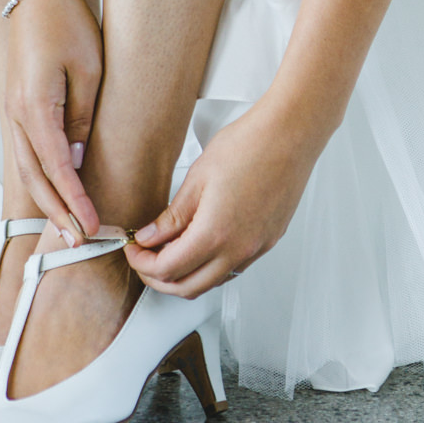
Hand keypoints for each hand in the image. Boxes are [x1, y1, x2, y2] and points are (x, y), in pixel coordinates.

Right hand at [4, 0, 102, 237]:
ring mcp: (14, 111)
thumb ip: (83, 119)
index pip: (56, 168)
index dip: (75, 202)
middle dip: (57, 213)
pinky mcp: (19, 105)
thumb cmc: (67, 24)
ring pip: (27, 168)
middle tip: (80, 243)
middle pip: (35, 177)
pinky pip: (27, 152)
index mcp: (35, 108)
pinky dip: (40, 178)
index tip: (93, 226)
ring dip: (47, 200)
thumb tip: (78, 161)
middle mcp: (18, 115)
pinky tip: (54, 191)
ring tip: (67, 228)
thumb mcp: (89, 70)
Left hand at [124, 98, 317, 297]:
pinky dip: (210, 267)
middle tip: (144, 258)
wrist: (290, 135)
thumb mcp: (198, 178)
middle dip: (158, 279)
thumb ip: (172, 216)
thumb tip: (150, 237)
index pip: (167, 269)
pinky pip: (233, 269)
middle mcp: (238, 250)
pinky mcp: (268, 241)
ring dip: (186, 275)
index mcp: (215, 234)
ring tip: (170, 250)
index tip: (133, 249)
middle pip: (188, 287)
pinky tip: (201, 245)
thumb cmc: (249, 146)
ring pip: (212, 282)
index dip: (142, 263)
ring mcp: (256, 248)